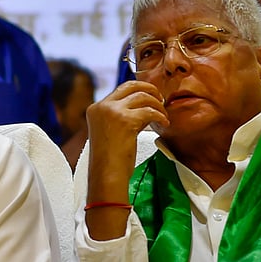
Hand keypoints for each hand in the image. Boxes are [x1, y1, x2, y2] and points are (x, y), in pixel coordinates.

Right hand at [83, 80, 167, 239]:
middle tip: (161, 99)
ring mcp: (113, 112)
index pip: (120, 89)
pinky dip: (160, 116)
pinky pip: (150, 111)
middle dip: (149, 89)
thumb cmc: (109, 160)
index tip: (151, 98)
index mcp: (95, 108)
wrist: (106, 175)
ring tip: (163, 116)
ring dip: (158, 105)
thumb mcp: (109, 132)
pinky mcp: (126, 120)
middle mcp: (102, 106)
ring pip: (143, 96)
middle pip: (131, 86)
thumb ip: (118, 117)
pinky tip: (164, 124)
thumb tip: (141, 107)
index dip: (138, 90)